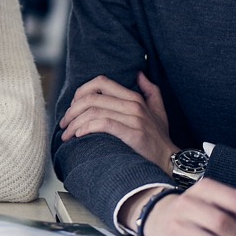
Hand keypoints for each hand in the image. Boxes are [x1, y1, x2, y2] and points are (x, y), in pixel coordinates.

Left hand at [60, 73, 175, 170]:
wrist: (171, 161)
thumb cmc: (159, 138)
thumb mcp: (158, 111)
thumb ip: (150, 90)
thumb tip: (139, 74)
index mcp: (134, 97)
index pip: (101, 82)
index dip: (81, 91)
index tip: (73, 106)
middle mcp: (134, 105)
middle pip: (92, 98)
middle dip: (72, 110)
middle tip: (64, 123)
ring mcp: (134, 119)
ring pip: (94, 111)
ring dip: (75, 123)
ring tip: (67, 134)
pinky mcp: (133, 133)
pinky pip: (103, 124)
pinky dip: (87, 128)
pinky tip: (79, 135)